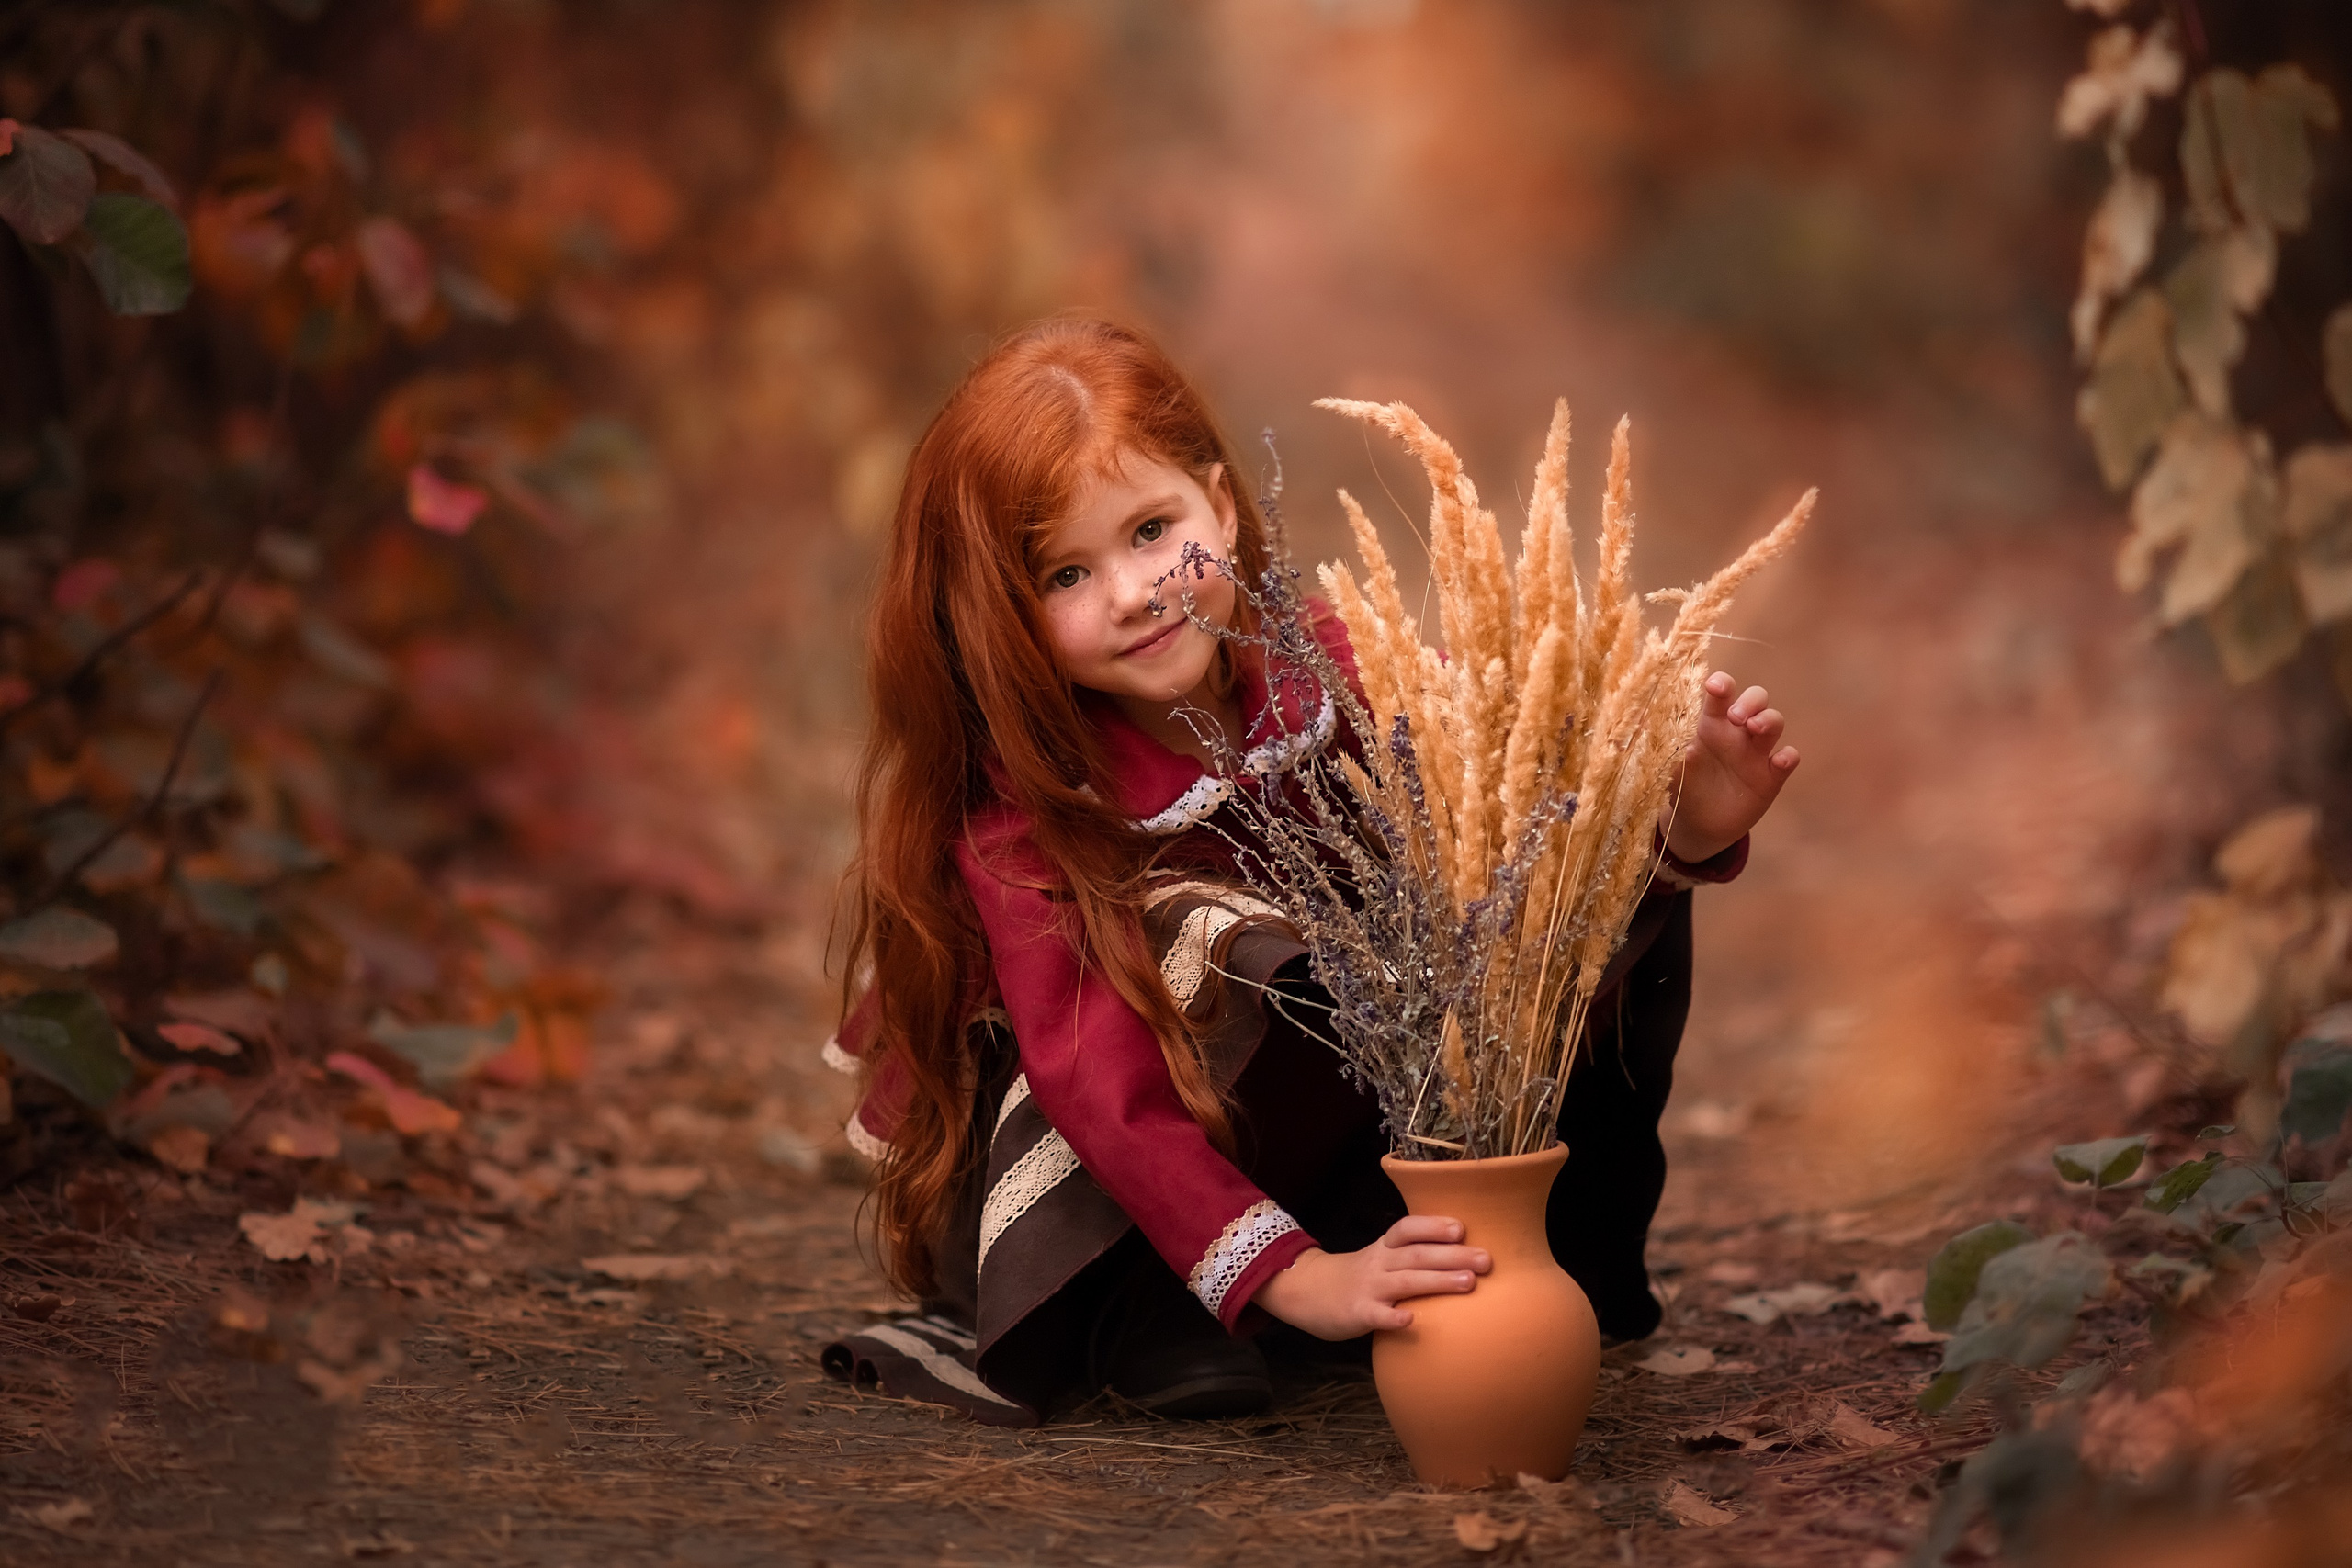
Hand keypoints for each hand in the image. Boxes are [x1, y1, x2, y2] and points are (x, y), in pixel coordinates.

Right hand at [1252, 1215, 1490, 1339]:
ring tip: (1469, 1284)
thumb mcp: (1380, 1257)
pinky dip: (1394, 1317)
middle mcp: (1378, 1262)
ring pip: (1405, 1281)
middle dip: (1453, 1255)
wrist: (1305, 1291)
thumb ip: (1412, 1255)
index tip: (1462, 1227)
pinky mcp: (1356, 1312)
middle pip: (1417, 1254)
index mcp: (1385, 1247)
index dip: (1434, 1226)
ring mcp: (1367, 1287)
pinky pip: (1377, 1315)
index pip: (1408, 1229)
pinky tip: (1412, 1320)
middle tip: (1486, 1260)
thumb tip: (1463, 1254)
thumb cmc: (1358, 1276)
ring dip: (1438, 1281)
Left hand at [1663, 670, 1797, 864]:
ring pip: (1774, 722)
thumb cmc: (1685, 787)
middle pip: (1755, 699)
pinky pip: (1788, 758)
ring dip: (1768, 719)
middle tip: (1736, 717)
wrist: (1699, 825)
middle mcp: (1737, 733)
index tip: (1715, 687)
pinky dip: (1788, 756)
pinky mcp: (1771, 777)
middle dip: (1750, 701)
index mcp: (1711, 725)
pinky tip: (1779, 761)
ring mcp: (1757, 753)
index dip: (1722, 684)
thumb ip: (1673, 756)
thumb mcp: (1673, 772)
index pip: (1720, 695)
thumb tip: (1683, 747)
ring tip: (1754, 729)